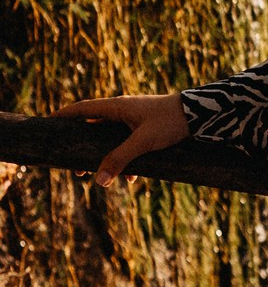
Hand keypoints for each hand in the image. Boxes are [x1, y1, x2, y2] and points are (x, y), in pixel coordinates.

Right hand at [55, 93, 189, 183]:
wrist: (201, 114)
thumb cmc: (171, 121)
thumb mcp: (143, 142)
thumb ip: (120, 160)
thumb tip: (98, 180)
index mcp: (117, 107)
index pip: (82, 109)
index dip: (64, 115)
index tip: (46, 122)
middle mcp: (123, 110)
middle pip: (93, 127)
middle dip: (82, 147)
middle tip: (74, 168)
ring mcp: (134, 118)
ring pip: (110, 138)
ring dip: (104, 157)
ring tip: (97, 176)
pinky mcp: (146, 127)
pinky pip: (127, 143)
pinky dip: (126, 159)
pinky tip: (132, 178)